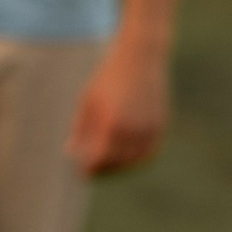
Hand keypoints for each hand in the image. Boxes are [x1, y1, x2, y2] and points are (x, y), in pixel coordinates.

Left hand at [68, 34, 169, 175]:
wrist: (140, 58)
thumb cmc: (108, 78)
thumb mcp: (87, 101)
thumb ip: (80, 129)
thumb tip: (71, 152)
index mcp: (111, 124)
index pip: (99, 160)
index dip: (89, 169)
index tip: (81, 173)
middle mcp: (133, 130)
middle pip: (116, 163)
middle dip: (103, 170)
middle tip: (93, 171)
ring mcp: (149, 128)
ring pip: (135, 161)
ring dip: (120, 167)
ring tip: (107, 164)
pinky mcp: (160, 125)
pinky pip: (149, 151)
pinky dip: (137, 158)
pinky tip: (125, 156)